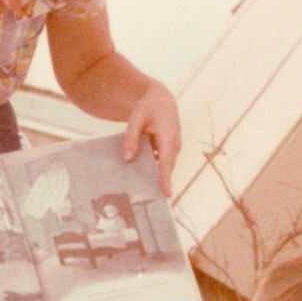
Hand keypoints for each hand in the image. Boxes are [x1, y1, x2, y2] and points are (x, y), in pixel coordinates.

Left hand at [123, 79, 180, 196]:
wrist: (160, 99)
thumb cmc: (148, 107)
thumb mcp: (136, 118)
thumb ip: (131, 138)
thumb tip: (127, 159)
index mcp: (168, 135)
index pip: (166, 161)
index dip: (166, 178)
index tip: (166, 193)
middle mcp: (174, 143)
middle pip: (167, 167)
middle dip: (161, 183)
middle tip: (151, 201)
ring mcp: (173, 147)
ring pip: (164, 166)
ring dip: (156, 177)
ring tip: (143, 193)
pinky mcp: (168, 149)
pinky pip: (162, 162)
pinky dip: (153, 169)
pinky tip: (139, 175)